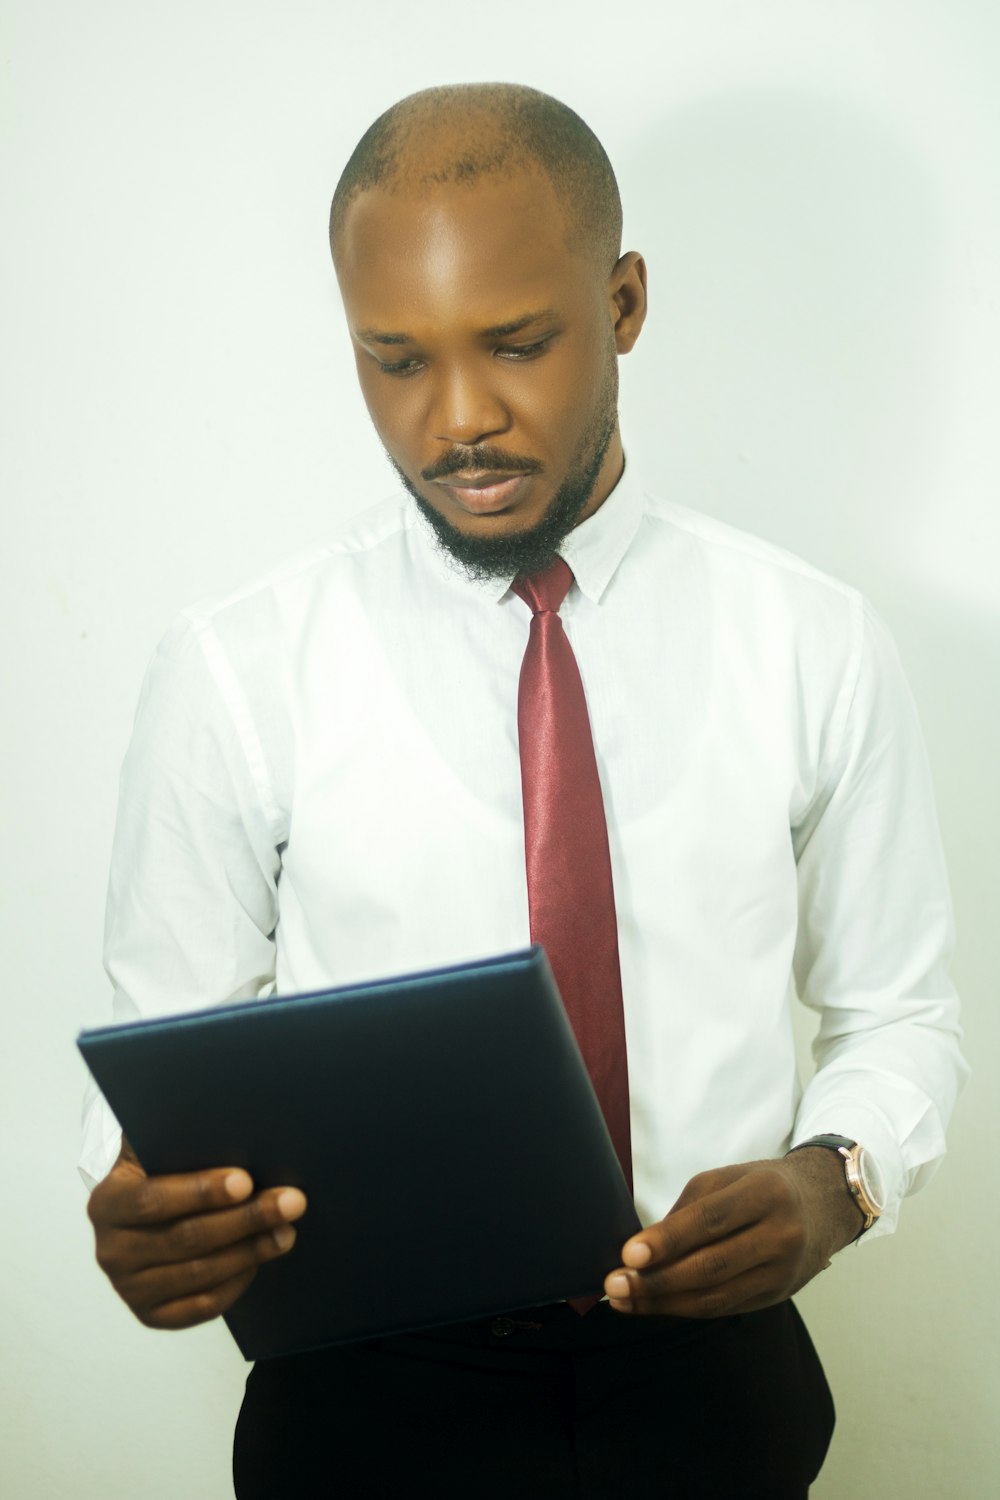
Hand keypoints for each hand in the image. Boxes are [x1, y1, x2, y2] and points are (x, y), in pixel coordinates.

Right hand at [88, 1138, 307, 1329]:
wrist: (141, 1215)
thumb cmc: (159, 1173)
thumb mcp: (156, 1149)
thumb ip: (179, 1140)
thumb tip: (227, 1126)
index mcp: (108, 1202)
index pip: (153, 1199)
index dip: (200, 1191)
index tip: (245, 1181)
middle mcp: (111, 1250)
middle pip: (185, 1238)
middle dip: (245, 1218)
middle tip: (290, 1202)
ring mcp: (129, 1288)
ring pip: (199, 1273)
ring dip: (250, 1250)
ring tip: (286, 1230)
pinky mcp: (151, 1315)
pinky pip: (201, 1306)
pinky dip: (236, 1282)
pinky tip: (260, 1259)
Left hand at [604, 1149, 863, 1318]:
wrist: (823, 1206)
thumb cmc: (764, 1186)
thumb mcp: (729, 1178)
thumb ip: (689, 1209)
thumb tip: (644, 1247)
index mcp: (766, 1194)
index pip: (711, 1220)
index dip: (668, 1239)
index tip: (629, 1253)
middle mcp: (780, 1235)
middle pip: (712, 1266)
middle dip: (657, 1280)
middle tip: (614, 1284)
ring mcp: (781, 1272)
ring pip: (716, 1297)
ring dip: (663, 1303)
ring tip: (623, 1300)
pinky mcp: (776, 1297)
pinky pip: (724, 1308)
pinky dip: (684, 1308)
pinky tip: (654, 1305)